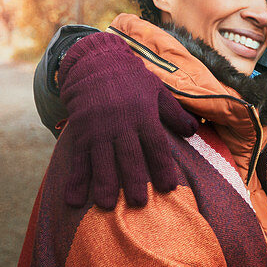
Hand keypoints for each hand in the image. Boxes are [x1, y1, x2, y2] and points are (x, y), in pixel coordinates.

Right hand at [58, 31, 196, 208]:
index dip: (162, 167)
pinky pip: (78, 159)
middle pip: (129, 156)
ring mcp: (98, 129)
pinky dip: (76, 180)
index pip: (156, 145)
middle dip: (134, 180)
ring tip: (107, 205)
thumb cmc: (130, 77)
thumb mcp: (156, 89)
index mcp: (143, 114)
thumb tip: (193, 130)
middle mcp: (121, 124)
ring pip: (102, 160)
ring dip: (104, 184)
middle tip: (138, 203)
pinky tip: (73, 200)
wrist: (94, 60)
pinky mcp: (81, 132)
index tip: (168, 187)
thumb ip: (173, 112)